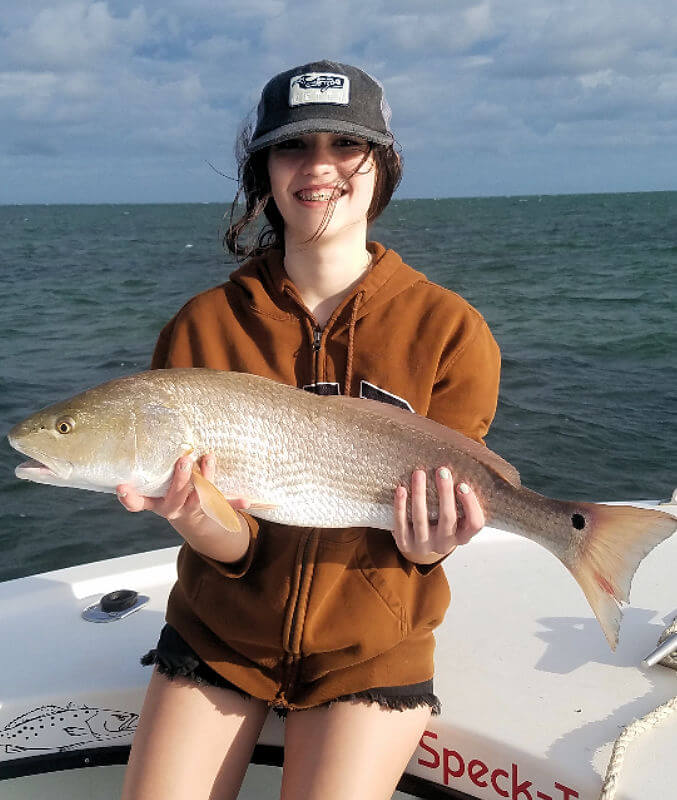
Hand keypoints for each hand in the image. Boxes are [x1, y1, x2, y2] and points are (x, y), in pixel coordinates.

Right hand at [116, 455, 251, 561]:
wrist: (193, 521)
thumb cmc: (170, 494)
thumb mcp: (157, 488)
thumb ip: (152, 471)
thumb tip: (148, 433)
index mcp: (156, 503)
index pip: (138, 503)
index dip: (129, 497)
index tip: (122, 487)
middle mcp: (173, 509)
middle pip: (175, 496)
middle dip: (179, 479)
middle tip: (183, 460)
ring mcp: (193, 511)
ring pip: (199, 497)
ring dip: (205, 479)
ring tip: (208, 458)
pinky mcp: (211, 510)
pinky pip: (224, 506)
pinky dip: (235, 502)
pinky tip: (247, 500)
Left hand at [392, 467, 484, 564]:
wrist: (417, 541)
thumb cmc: (439, 521)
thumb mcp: (455, 514)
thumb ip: (459, 496)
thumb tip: (466, 459)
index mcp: (462, 536)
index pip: (475, 524)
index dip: (470, 505)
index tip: (462, 485)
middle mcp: (445, 544)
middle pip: (448, 518)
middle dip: (445, 493)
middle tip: (442, 471)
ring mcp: (424, 545)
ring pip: (421, 519)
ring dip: (420, 494)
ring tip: (419, 473)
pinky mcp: (405, 544)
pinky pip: (401, 524)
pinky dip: (400, 506)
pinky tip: (401, 489)